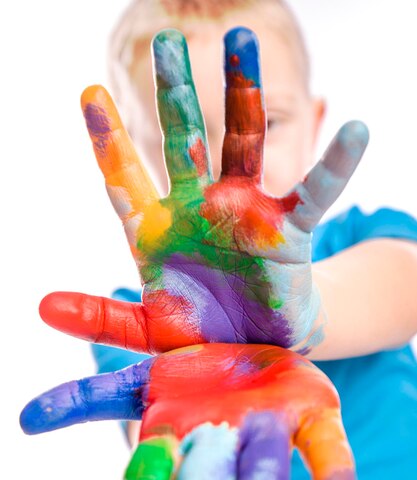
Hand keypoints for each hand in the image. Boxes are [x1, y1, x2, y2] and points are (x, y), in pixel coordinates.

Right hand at [21, 343, 356, 479]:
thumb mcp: (148, 334)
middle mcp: (214, 440)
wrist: (263, 331)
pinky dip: (330, 472)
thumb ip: (102, 324)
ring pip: (260, 475)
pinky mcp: (310, 416)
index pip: (143, 474)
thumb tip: (44, 306)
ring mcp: (264, 431)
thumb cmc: (200, 346)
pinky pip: (321, 446)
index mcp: (171, 426)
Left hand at [39, 27, 368, 355]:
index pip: (127, 178)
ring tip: (242, 40)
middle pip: (183, 142)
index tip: (88, 91)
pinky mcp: (286, 231)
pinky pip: (313, 192)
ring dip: (243, 95)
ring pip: (243, 144)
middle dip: (175, 94)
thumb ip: (101, 318)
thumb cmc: (199, 335)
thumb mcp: (147, 330)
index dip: (109, 139)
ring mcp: (243, 214)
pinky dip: (334, 166)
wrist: (252, 350)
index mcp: (158, 232)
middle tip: (167, 41)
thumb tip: (44, 307)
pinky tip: (355, 130)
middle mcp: (199, 211)